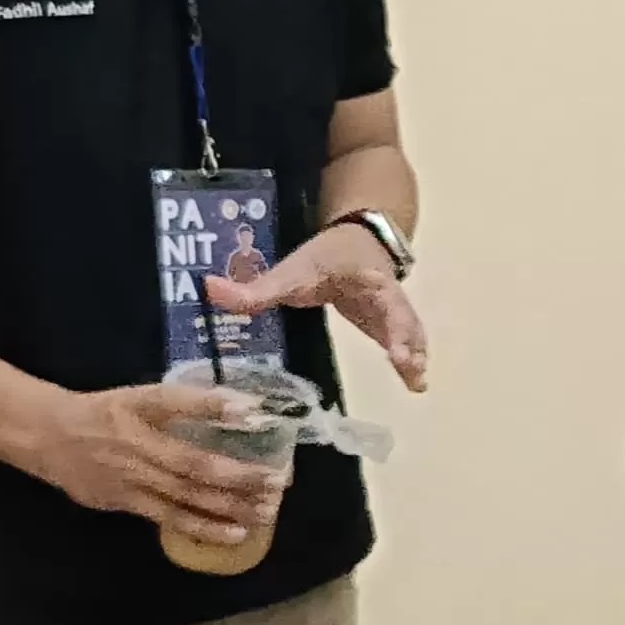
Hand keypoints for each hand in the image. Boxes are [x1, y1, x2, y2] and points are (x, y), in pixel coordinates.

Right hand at [19, 383, 285, 549]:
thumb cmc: (107, 412)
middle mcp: (136, 449)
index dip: (220, 422)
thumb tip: (249, 407)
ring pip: (182, 499)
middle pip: (192, 468)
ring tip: (261, 516)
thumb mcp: (145, 397)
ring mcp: (128, 480)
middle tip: (276, 487)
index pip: (183, 416)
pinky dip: (200, 527)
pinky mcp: (122, 503)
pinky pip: (166, 518)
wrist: (48, 436)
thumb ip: (194, 402)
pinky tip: (230, 533)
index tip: (261, 425)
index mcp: (141, 414)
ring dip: (225, 509)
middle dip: (238, 480)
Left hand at [207, 221, 429, 392]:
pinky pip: (406, 341)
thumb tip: (208, 288)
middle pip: (405, 319)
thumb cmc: (328, 257)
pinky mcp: (392, 325)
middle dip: (407, 343)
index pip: (380, 301)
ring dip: (414, 355)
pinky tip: (413, 384)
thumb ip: (256, 287)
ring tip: (416, 383)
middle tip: (409, 370)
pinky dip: (410, 361)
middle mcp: (389, 297)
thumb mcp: (294, 269)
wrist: (360, 240)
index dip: (386, 322)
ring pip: (412, 332)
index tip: (391, 349)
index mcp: (368, 280)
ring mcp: (395, 311)